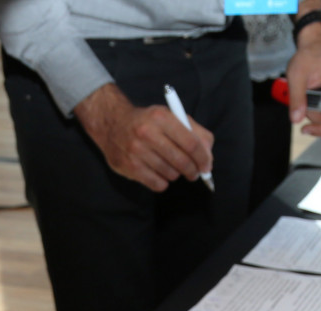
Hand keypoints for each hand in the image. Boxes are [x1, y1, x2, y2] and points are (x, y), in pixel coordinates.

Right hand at [74, 83, 212, 191]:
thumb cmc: (147, 122)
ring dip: (175, 174)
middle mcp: (147, 133)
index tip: (207, 167)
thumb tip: (208, 156)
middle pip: (183, 162)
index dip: (203, 159)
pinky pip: (157, 184)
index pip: (191, 144)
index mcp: (162, 117)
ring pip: (171, 174)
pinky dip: (163, 182)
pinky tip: (158, 172)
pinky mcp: (130, 167)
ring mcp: (136, 151)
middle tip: (193, 173)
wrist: (111, 123)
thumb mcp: (170, 116)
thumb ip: (194, 132)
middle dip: (193, 171)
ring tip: (170, 166)